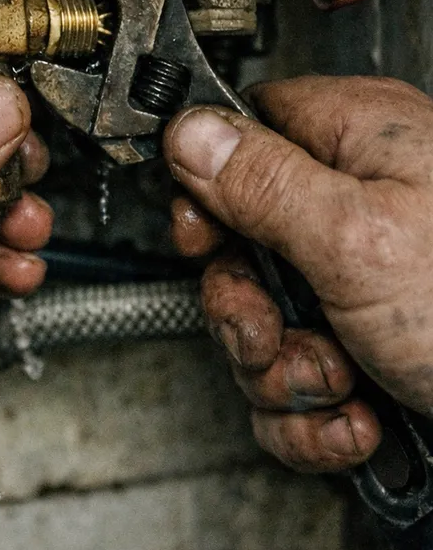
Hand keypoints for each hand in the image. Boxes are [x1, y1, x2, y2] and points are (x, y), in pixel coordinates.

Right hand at [163, 76, 432, 473]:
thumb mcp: (359, 237)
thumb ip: (261, 181)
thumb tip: (189, 131)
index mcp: (355, 143)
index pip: (239, 137)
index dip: (206, 188)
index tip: (201, 238)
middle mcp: (353, 205)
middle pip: (238, 243)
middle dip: (243, 308)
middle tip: (270, 332)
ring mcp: (355, 280)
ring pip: (260, 320)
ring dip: (282, 372)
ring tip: (337, 384)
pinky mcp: (359, 343)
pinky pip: (290, 375)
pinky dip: (309, 413)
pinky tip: (353, 419)